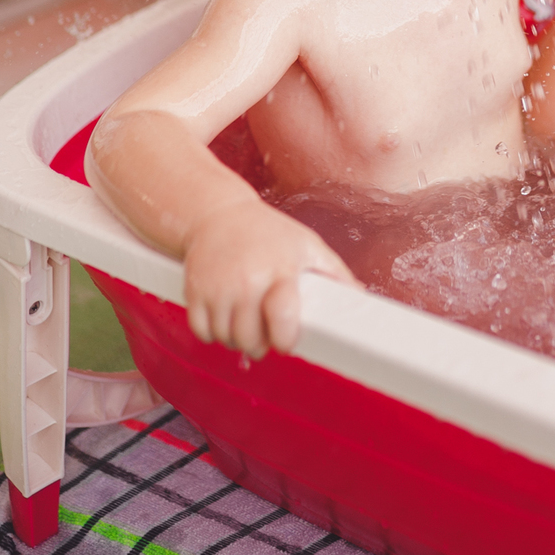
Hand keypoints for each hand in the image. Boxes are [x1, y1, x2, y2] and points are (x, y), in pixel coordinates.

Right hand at [183, 199, 356, 355]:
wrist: (219, 212)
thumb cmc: (269, 232)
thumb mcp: (307, 245)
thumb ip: (334, 274)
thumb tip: (359, 299)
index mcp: (281, 269)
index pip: (284, 318)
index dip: (285, 339)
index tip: (286, 340)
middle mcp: (248, 279)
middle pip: (251, 339)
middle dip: (260, 342)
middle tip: (264, 329)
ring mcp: (219, 286)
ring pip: (227, 340)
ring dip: (236, 338)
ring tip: (245, 318)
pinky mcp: (195, 290)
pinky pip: (201, 332)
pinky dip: (211, 332)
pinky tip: (223, 315)